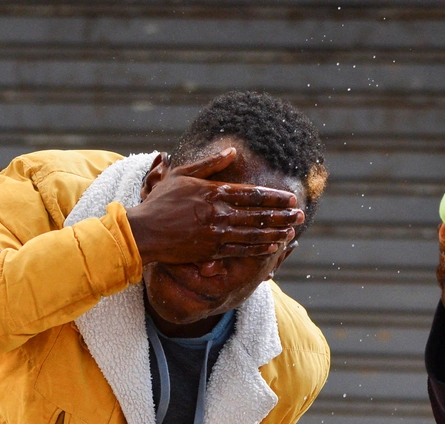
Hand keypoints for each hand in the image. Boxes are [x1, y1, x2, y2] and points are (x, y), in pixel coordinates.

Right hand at [127, 149, 303, 265]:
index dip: (275, 197)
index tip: (291, 198)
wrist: (143, 232)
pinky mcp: (212, 251)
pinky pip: (242, 249)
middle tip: (301, 215)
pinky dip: (260, 248)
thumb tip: (232, 151)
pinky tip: (274, 246)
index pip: (253, 194)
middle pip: (259, 214)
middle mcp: (219, 212)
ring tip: (292, 230)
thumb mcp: (182, 174)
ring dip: (276, 232)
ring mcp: (217, 233)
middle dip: (283, 215)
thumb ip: (209, 163)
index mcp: (214, 192)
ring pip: (255, 233)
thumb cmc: (160, 201)